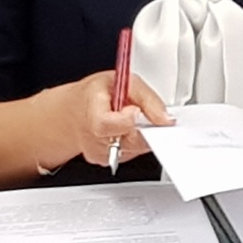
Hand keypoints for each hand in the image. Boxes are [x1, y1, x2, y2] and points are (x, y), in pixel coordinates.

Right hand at [34, 70, 170, 171]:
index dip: (126, 120)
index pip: (106, 125)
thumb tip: (166, 118)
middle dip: (143, 128)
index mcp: (91, 113)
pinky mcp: (107, 161)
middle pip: (127, 141)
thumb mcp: (122, 81)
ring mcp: (99, 154)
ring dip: (140, 134)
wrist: (76, 110)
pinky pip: (131, 154)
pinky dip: (135, 142)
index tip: (137, 110)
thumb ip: (147, 98)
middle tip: (143, 113)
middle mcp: (93, 138)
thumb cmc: (97, 94)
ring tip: (132, 118)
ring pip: (134, 150)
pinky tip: (128, 129)